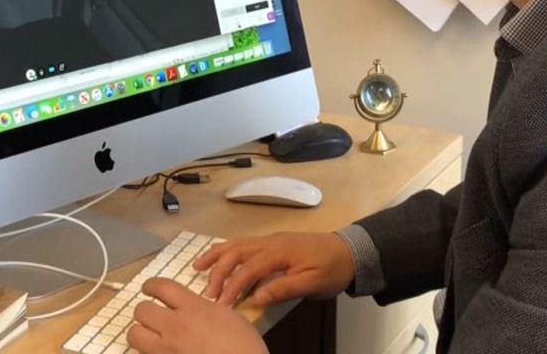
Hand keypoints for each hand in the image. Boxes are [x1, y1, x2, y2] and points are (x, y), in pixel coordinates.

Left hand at [129, 278, 266, 353]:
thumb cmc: (244, 346)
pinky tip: (159, 353)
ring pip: (134, 335)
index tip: (149, 288)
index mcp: (193, 308)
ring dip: (140, 333)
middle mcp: (176, 326)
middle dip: (145, 311)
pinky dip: (149, 353)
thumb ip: (205, 309)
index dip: (151, 285)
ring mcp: (167, 349)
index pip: (160, 287)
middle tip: (150, 314)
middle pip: (141, 310)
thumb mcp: (228, 316)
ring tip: (149, 336)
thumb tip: (195, 310)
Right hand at [194, 232, 355, 306]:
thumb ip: (284, 288)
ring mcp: (270, 240)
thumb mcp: (312, 282)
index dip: (233, 286)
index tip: (221, 305)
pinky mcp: (272, 242)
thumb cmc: (332, 269)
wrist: (349, 251)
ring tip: (197, 267)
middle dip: (218, 272)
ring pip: (236, 244)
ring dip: (216, 256)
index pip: (248, 269)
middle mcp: (270, 242)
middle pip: (236, 253)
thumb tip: (256, 297)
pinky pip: (243, 243)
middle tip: (207, 294)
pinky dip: (226, 249)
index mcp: (279, 252)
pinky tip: (217, 257)